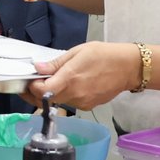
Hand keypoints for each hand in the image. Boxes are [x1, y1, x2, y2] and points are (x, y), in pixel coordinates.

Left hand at [21, 41, 140, 110]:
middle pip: (46, 99)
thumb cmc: (104, 55)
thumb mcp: (77, 52)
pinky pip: (70, 103)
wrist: (129, 68)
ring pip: (58, 102)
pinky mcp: (88, 106)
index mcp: (70, 78)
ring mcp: (82, 102)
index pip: (42, 90)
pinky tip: (69, 85)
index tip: (30, 79)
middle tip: (34, 81)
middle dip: (36, 92)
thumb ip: (56, 63)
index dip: (31, 86)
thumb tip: (37, 68)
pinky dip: (65, 95)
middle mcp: (75, 94)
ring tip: (53, 80)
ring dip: (51, 94)